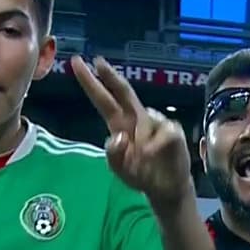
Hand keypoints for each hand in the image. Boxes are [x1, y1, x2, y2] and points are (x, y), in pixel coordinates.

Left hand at [72, 55, 193, 208]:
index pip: (104, 99)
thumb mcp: (119, 169)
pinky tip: (152, 155)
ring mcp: (156, 123)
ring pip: (144, 118)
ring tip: (141, 161)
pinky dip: (154, 145)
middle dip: (110, 76)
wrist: (165, 189)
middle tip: (98, 61)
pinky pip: (162, 131)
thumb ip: (113, 154)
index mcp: (120, 124)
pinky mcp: (172, 131)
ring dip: (140, 141)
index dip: (91, 82)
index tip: (77, 64)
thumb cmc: (140, 175)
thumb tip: (120, 136)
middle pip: (123, 92)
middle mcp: (137, 118)